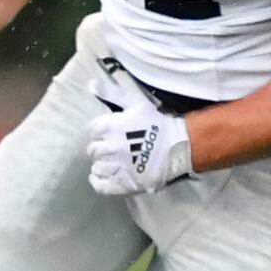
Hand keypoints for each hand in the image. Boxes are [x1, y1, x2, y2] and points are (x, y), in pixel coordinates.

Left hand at [86, 74, 193, 196]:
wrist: (180, 146)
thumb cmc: (157, 124)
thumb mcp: (135, 103)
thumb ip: (112, 93)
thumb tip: (91, 84)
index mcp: (110, 127)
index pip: (91, 131)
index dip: (99, 133)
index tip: (108, 134)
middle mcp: (110, 148)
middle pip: (93, 150)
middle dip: (100, 149)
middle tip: (112, 149)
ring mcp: (117, 167)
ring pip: (97, 167)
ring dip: (102, 165)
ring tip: (112, 162)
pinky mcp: (124, 184)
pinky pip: (101, 186)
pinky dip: (98, 181)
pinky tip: (103, 176)